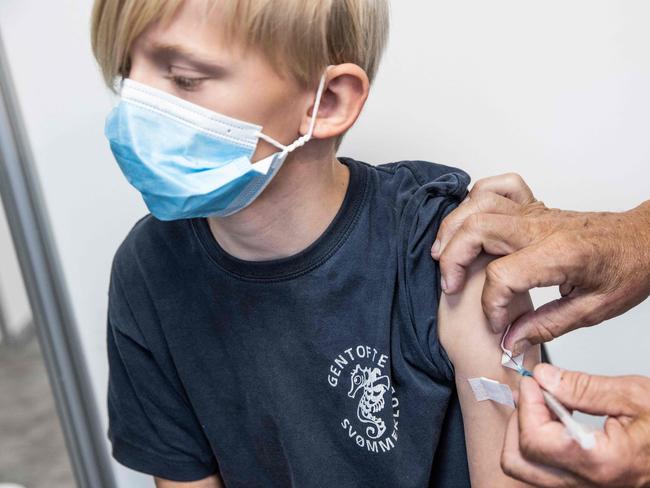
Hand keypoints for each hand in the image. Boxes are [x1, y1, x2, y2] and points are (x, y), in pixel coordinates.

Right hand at [430, 173, 649, 354]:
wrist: (646, 240)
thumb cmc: (627, 269)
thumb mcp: (594, 310)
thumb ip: (546, 326)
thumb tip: (510, 340)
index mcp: (560, 255)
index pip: (503, 276)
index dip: (490, 305)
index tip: (497, 323)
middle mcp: (541, 227)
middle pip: (477, 230)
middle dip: (452, 260)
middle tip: (450, 286)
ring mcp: (536, 212)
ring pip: (478, 204)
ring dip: (453, 229)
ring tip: (444, 255)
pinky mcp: (535, 206)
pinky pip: (497, 187)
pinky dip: (474, 198)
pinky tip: (468, 218)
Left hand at [501, 364, 649, 486]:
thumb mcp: (634, 396)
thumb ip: (583, 387)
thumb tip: (544, 378)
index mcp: (600, 462)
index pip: (533, 439)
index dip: (527, 402)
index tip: (534, 380)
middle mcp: (590, 484)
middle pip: (518, 461)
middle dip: (519, 421)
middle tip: (536, 394)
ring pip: (528, 471)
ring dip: (526, 435)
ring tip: (546, 407)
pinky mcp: (589, 486)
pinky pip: (546, 472)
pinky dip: (541, 447)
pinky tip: (558, 423)